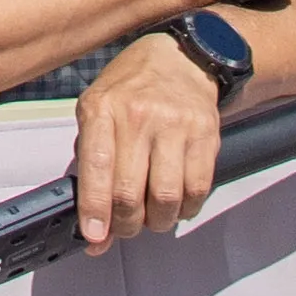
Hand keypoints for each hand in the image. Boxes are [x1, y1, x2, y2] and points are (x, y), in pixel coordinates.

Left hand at [66, 32, 228, 252]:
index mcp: (102, 109)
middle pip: (129, 192)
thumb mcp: (96, 108)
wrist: (180, 59)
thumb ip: (90, 161)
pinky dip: (185, 209)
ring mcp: (174, 125)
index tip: (94, 236)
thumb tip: (91, 220)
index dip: (94, 210)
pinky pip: (197, 190)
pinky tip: (177, 203)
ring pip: (165, 198)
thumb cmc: (132, 88)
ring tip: (152, 216)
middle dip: (125, 224)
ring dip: (157, 221)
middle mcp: (138, 116)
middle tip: (124, 228)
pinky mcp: (205, 135)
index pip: (96, 168)